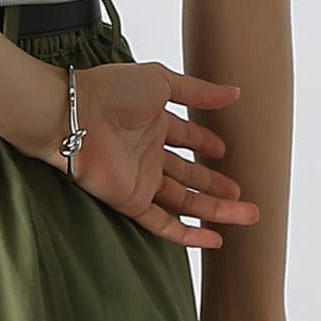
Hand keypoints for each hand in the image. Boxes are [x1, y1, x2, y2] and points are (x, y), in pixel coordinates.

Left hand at [38, 61, 258, 246]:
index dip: (205, 142)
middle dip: (215, 183)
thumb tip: (235, 92)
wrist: (74, 115)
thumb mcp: (161, 81)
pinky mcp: (131, 201)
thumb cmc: (111, 91)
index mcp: (153, 121)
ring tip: (246, 215)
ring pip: (185, 201)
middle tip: (242, 193)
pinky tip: (213, 239)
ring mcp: (140, 178)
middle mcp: (147, 152)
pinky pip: (163, 224)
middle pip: (189, 173)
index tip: (225, 150)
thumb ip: (198, 91)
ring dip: (215, 210)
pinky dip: (188, 234)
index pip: (185, 136)